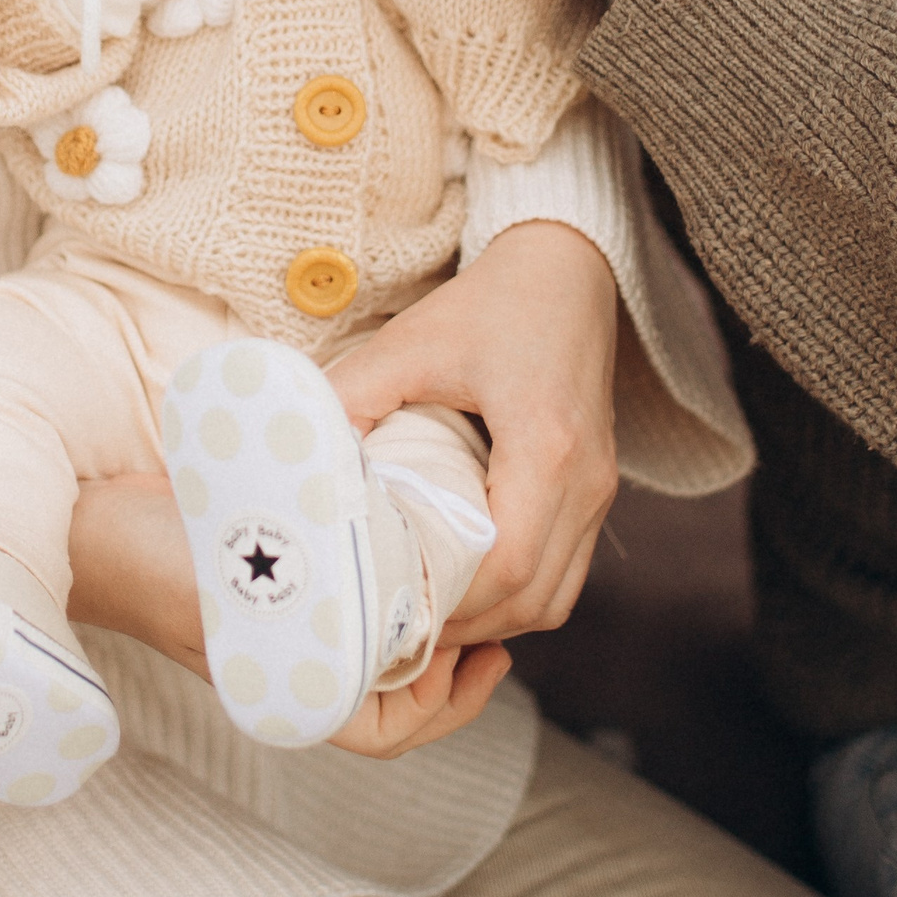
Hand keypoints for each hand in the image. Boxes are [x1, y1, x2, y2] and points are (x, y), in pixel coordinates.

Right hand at [66, 477, 511, 757]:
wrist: (83, 518)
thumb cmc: (152, 555)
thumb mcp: (234, 584)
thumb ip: (301, 602)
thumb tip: (385, 611)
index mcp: (283, 689)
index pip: (387, 731)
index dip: (445, 703)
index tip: (483, 653)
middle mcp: (287, 668)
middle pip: (391, 697)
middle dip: (449, 668)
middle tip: (496, 625)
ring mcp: (280, 632)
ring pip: (374, 651)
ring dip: (422, 626)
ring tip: (463, 583)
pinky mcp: (273, 588)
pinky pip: (349, 607)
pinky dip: (385, 588)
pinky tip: (404, 541)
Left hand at [324, 221, 619, 645]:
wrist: (565, 270)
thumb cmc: (489, 304)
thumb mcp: (410, 342)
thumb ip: (352, 398)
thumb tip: (297, 460)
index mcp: (546, 445)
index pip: (508, 563)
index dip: (452, 603)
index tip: (392, 606)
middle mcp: (586, 479)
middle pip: (535, 599)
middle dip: (467, 627)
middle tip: (397, 627)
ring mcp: (599, 489)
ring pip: (554, 598)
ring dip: (494, 619)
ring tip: (427, 614)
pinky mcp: (596, 489)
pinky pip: (566, 572)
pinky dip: (519, 595)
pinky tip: (467, 585)